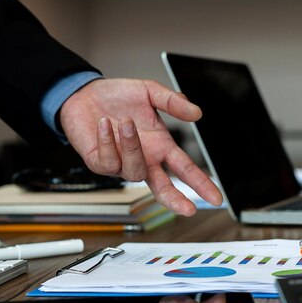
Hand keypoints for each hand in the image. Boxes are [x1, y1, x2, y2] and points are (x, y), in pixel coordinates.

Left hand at [59, 78, 222, 215]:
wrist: (84, 93)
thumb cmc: (118, 97)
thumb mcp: (150, 93)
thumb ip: (173, 102)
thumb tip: (197, 113)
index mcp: (161, 147)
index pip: (185, 170)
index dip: (201, 184)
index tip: (217, 198)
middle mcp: (145, 159)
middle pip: (163, 188)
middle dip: (176, 199)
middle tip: (188, 209)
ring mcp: (122, 164)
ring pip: (135, 171)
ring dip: (132, 146)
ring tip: (126, 122)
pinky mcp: (100, 163)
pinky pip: (109, 162)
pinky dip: (108, 141)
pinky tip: (104, 124)